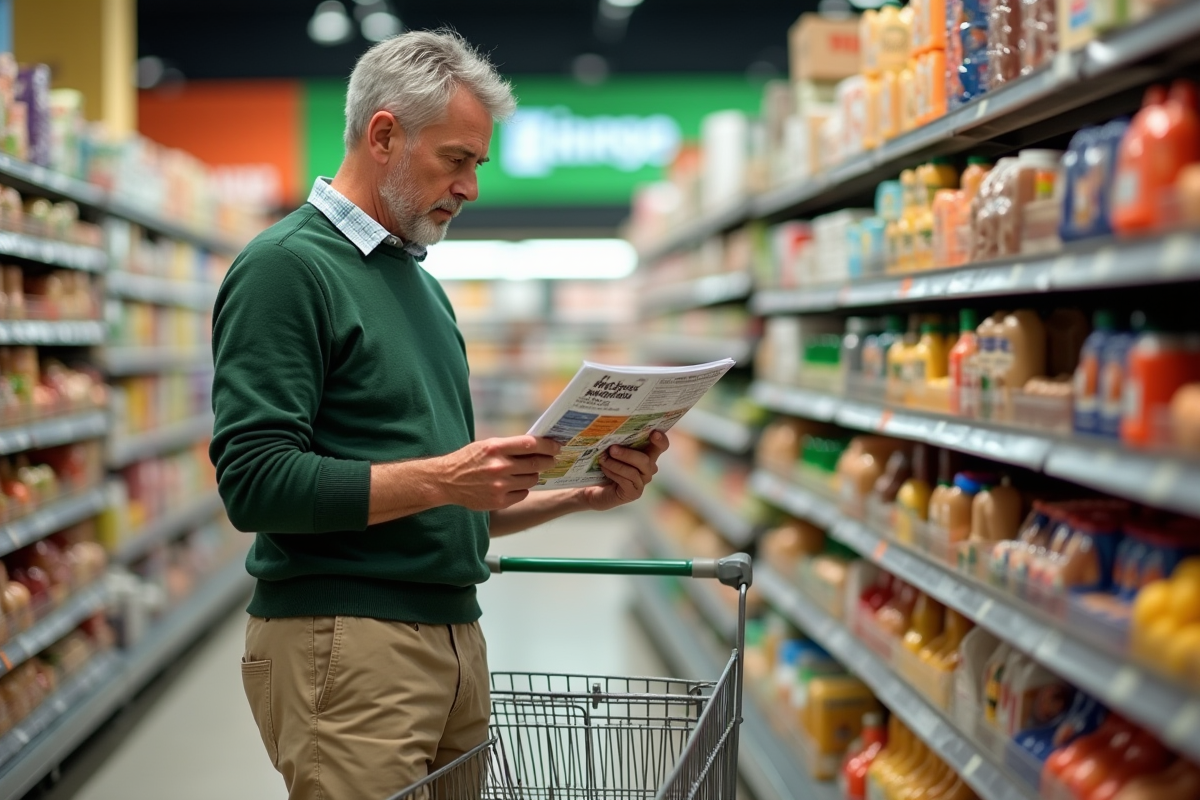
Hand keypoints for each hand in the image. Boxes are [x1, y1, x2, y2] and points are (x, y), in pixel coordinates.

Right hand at [438, 436, 560, 510]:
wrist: (446, 481)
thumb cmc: (468, 460)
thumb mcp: (486, 445)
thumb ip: (510, 446)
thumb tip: (537, 446)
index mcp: (495, 447)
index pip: (530, 444)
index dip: (548, 445)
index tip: (557, 446)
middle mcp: (498, 466)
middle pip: (535, 464)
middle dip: (547, 461)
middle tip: (552, 460)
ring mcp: (499, 486)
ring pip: (531, 480)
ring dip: (533, 475)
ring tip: (527, 472)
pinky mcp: (498, 501)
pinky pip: (522, 494)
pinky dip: (522, 489)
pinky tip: (514, 484)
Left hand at [582, 431, 669, 511]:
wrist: (594, 487)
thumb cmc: (605, 463)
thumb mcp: (613, 450)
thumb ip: (619, 441)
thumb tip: (614, 431)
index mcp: (648, 453)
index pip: (661, 446)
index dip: (661, 440)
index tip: (653, 433)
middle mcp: (649, 468)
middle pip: (646, 459)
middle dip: (628, 453)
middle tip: (612, 448)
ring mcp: (642, 481)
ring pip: (635, 471)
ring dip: (616, 464)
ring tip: (603, 459)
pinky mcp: (634, 493)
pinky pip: (626, 481)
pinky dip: (614, 473)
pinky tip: (604, 469)